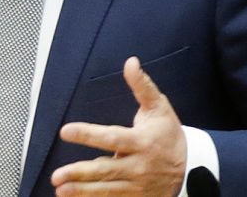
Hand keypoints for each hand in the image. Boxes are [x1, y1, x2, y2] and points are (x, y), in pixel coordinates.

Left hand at [53, 56, 187, 196]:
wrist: (189, 167)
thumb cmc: (169, 134)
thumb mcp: (159, 107)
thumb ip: (142, 86)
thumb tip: (130, 62)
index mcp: (141, 140)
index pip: (111, 137)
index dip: (88, 134)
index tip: (66, 130)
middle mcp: (137, 164)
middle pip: (105, 169)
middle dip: (80, 173)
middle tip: (57, 175)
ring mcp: (135, 185)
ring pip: (105, 189)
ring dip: (81, 190)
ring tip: (60, 189)